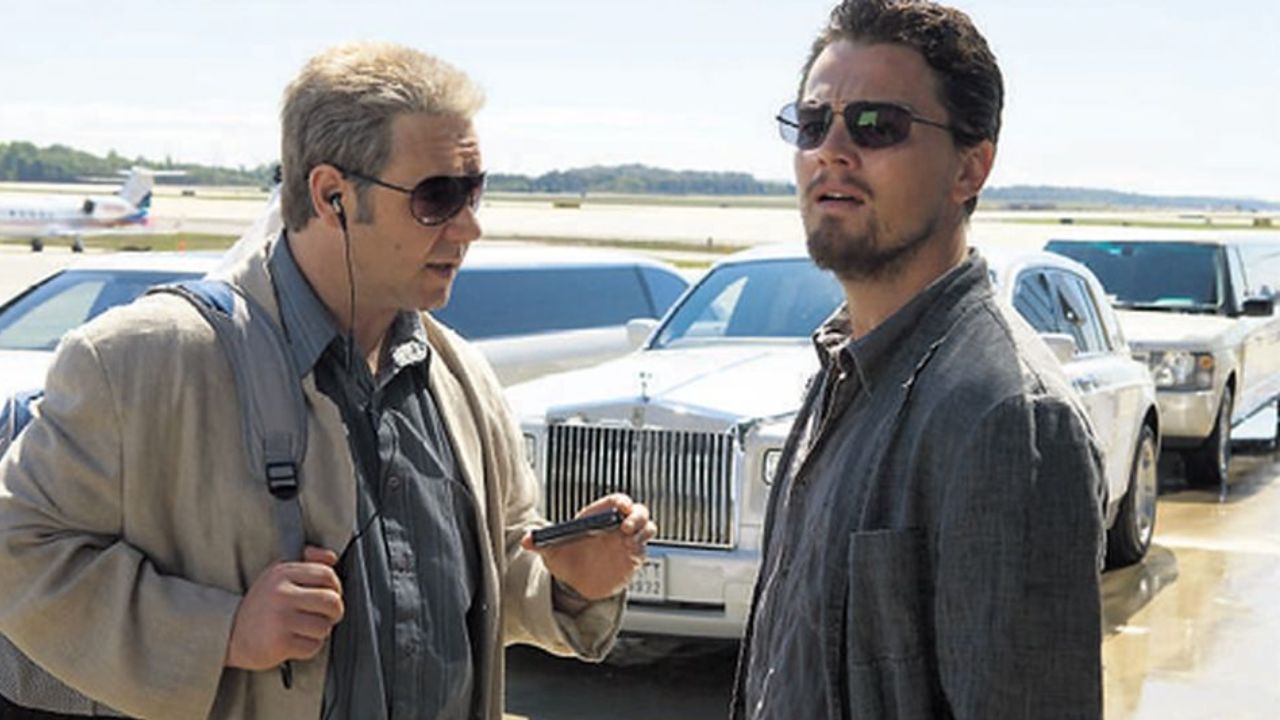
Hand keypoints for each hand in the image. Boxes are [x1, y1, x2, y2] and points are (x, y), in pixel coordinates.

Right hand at [224, 546, 344, 670]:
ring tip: (304, 629)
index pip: (327, 575)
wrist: (228, 633)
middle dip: (334, 612)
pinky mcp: (279, 643)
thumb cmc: (260, 605)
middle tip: (324, 616)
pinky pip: (313, 646)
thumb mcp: (278, 576)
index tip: (329, 595)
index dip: (335, 587)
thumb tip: (331, 557)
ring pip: (324, 626)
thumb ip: (307, 563)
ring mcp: (280, 619)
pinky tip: (295, 642)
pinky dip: (309, 647)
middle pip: (332, 601)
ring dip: (319, 632)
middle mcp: (281, 594)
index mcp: (282, 573)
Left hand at [521, 493, 656, 600]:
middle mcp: (616, 527)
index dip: (621, 501)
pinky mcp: (632, 558)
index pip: (616, 501)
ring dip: (643, 530)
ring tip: (631, 539)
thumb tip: (527, 539)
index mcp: (599, 517)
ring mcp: (626, 541)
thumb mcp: (552, 550)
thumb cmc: (568, 560)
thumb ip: (540, 542)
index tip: (621, 507)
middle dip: (637, 515)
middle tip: (627, 526)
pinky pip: (644, 548)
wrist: (576, 584)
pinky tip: (631, 553)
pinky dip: (641, 548)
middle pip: (637, 511)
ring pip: (646, 527)